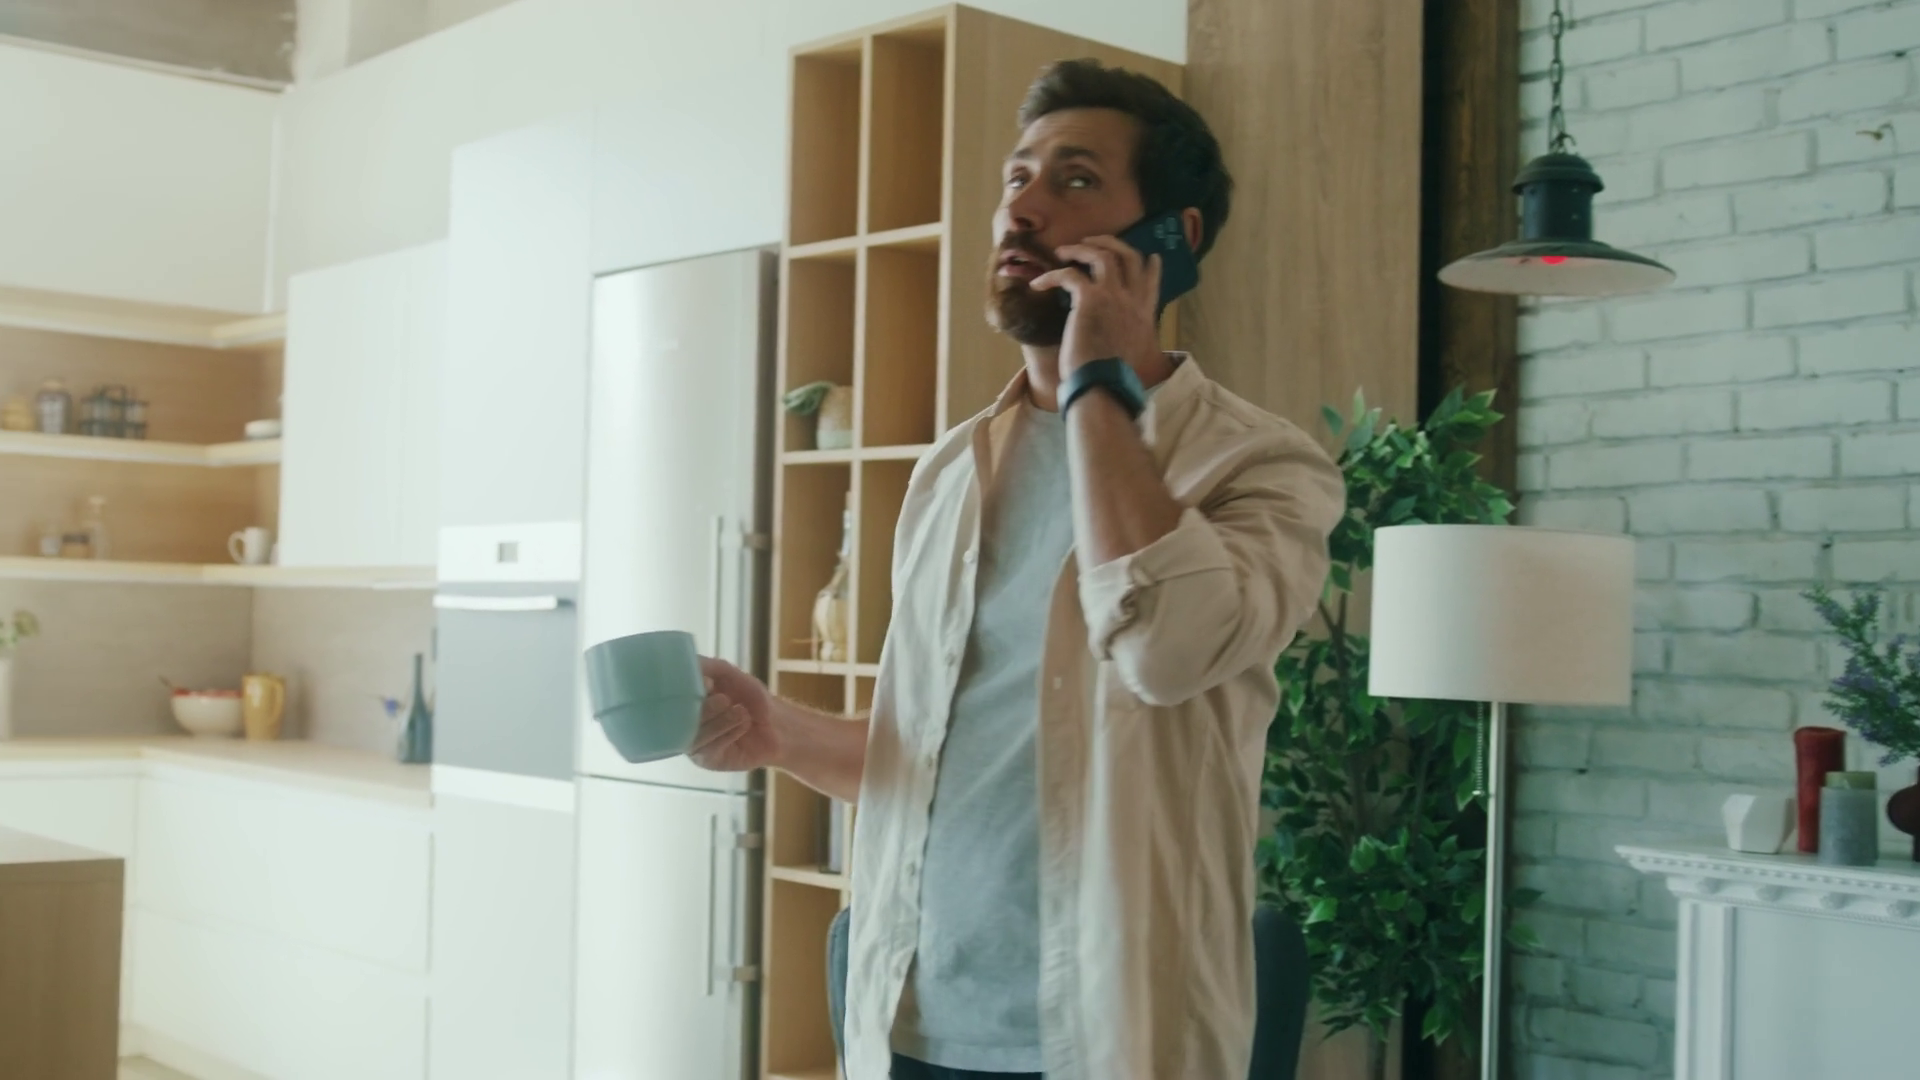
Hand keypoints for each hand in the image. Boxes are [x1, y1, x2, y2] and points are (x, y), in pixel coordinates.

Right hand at [689, 657, 778, 772]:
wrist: (777, 728)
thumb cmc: (751, 699)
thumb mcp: (734, 676)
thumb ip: (713, 668)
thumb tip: (693, 664)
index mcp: (686, 698)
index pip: (671, 693)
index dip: (684, 688)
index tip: (708, 683)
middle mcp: (684, 720)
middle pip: (678, 718)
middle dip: (703, 707)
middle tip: (725, 699)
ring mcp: (693, 740)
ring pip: (693, 735)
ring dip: (718, 722)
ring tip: (741, 712)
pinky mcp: (706, 759)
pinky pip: (707, 749)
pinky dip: (727, 734)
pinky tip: (743, 725)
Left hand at [1029, 235, 1162, 381]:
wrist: (1102, 385)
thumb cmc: (1109, 378)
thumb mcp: (1128, 353)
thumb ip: (1125, 335)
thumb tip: (1113, 334)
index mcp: (1143, 315)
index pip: (1151, 282)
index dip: (1150, 266)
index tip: (1151, 256)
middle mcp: (1132, 301)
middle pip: (1128, 256)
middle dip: (1109, 243)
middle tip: (1090, 242)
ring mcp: (1113, 296)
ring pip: (1101, 254)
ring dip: (1080, 249)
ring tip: (1062, 251)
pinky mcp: (1090, 298)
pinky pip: (1069, 274)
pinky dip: (1050, 276)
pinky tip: (1037, 284)